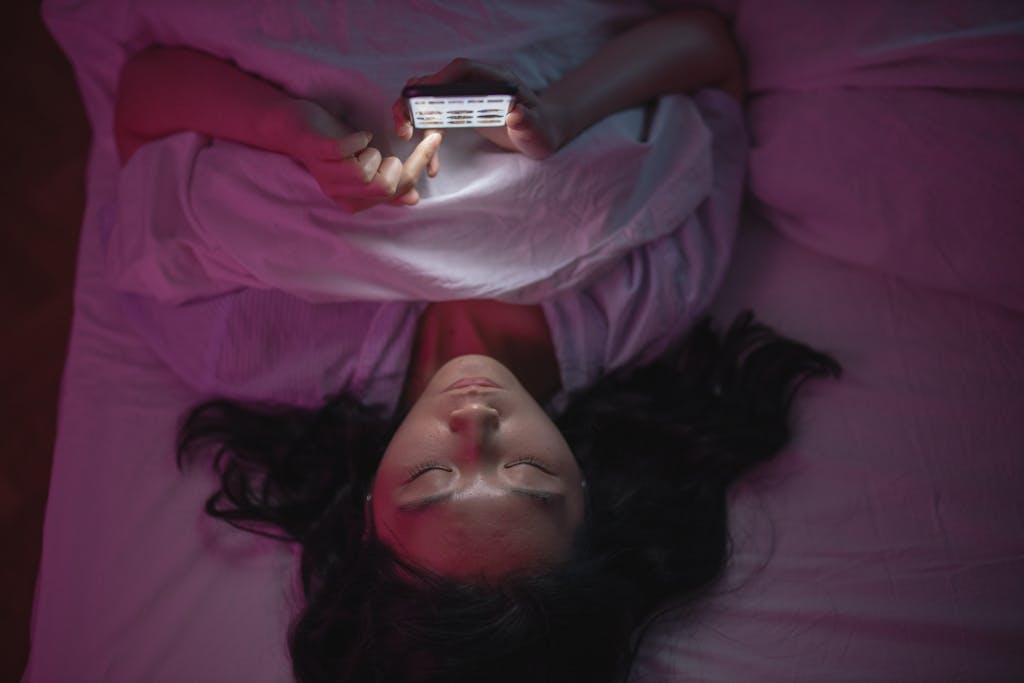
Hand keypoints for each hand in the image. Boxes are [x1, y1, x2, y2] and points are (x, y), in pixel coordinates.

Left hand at [276, 99, 440, 212]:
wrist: (293, 128)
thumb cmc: (333, 146)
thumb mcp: (366, 168)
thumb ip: (389, 183)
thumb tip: (414, 199)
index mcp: (355, 201)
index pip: (396, 192)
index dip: (418, 167)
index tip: (433, 141)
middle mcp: (340, 194)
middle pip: (386, 188)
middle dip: (402, 163)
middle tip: (395, 148)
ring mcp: (327, 174)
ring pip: (366, 174)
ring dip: (374, 153)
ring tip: (367, 146)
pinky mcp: (318, 152)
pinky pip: (345, 150)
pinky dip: (358, 139)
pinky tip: (360, 135)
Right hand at [392, 58, 566, 168]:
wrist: (538, 135)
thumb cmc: (540, 129)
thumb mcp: (537, 128)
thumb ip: (527, 121)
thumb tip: (516, 114)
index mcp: (494, 78)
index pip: (462, 68)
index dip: (440, 78)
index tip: (423, 95)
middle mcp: (473, 83)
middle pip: (435, 81)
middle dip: (414, 98)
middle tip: (404, 125)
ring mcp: (463, 96)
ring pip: (427, 99)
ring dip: (412, 115)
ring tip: (406, 138)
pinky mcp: (458, 112)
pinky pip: (434, 119)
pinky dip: (426, 137)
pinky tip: (432, 164)